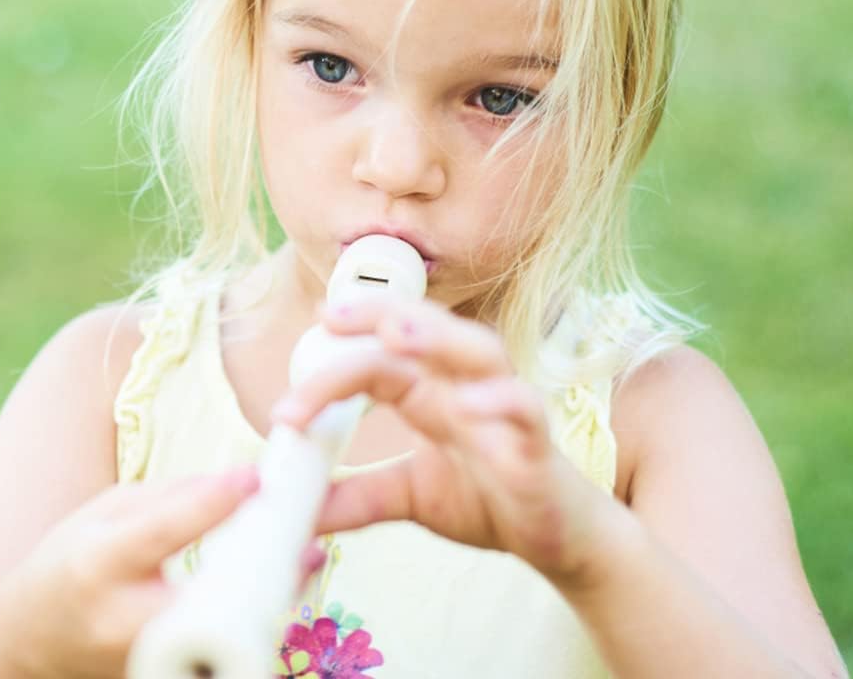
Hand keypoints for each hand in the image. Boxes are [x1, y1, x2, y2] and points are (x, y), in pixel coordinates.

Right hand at [0, 470, 324, 678]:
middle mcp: (122, 622)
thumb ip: (172, 497)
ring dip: (269, 596)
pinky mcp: (161, 677)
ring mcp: (143, 663)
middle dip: (261, 567)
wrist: (27, 642)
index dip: (214, 501)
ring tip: (305, 557)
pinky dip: (253, 622)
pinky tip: (277, 591)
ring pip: (222, 635)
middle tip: (307, 534)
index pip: (164, 529)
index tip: (256, 476)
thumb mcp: (106, 512)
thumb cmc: (71, 561)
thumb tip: (239, 482)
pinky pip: (219, 654)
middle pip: (207, 599)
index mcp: (100, 564)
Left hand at [272, 296, 612, 586]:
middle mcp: (465, 387)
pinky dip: (501, 402)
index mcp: (431, 391)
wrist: (556, 538)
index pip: (382, 355)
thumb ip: (355, 497)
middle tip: (332, 316)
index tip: (304, 341)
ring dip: (438, 338)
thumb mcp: (408, 496)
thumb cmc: (488, 499)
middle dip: (380, 313)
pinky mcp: (537, 445)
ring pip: (478, 353)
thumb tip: (296, 507)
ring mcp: (503, 410)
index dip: (341, 349)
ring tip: (396, 332)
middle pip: (426, 330)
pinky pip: (525, 411)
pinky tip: (469, 404)